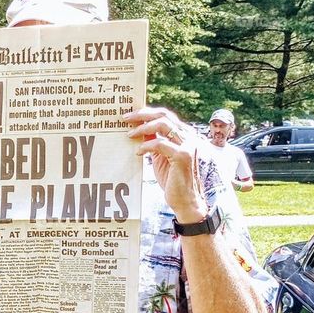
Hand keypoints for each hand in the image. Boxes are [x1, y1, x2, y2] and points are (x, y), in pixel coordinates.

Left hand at [124, 106, 207, 224]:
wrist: (185, 200)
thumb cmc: (172, 180)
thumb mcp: (160, 158)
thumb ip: (154, 143)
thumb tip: (140, 130)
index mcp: (183, 135)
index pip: (165, 116)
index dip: (147, 113)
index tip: (130, 116)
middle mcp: (188, 137)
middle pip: (164, 115)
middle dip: (143, 114)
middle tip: (126, 118)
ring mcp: (187, 145)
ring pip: (163, 125)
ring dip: (143, 128)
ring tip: (130, 134)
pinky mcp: (182, 156)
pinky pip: (160, 144)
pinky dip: (146, 146)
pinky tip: (138, 152)